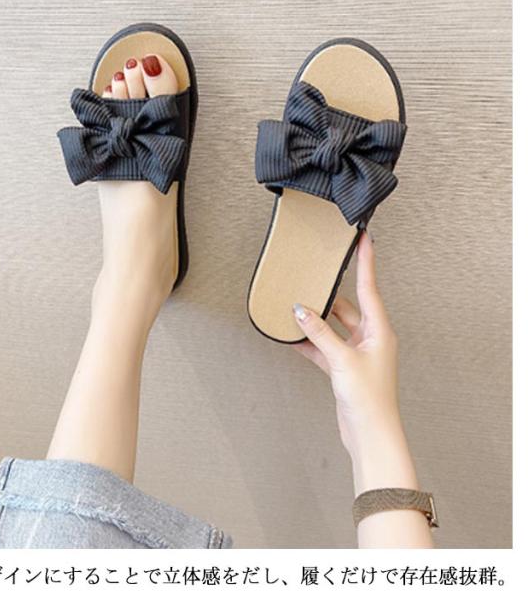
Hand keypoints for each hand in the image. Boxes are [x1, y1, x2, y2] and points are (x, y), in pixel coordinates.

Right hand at [292, 232, 402, 467]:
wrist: (370, 434)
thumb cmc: (369, 398)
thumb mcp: (341, 360)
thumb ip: (319, 333)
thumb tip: (301, 310)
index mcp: (379, 330)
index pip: (370, 287)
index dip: (366, 261)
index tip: (364, 238)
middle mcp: (370, 338)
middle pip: (347, 308)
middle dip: (327, 298)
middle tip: (311, 282)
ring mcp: (357, 353)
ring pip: (333, 328)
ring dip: (315, 323)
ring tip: (295, 311)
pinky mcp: (345, 367)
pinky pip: (325, 347)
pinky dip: (311, 343)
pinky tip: (293, 339)